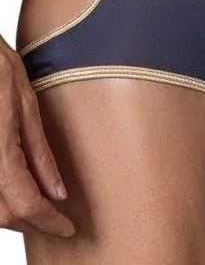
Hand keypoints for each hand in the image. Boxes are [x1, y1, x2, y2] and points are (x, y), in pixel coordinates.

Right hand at [0, 34, 74, 236]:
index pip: (25, 203)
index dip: (48, 222)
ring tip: (41, 211)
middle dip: (31, 223)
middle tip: (56, 222)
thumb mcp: (27, 108)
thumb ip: (40, 154)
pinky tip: (18, 192)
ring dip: (13, 215)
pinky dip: (0, 199)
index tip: (66, 228)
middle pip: (1, 214)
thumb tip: (58, 191)